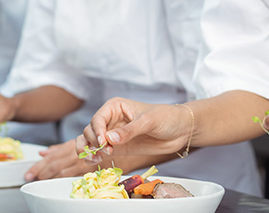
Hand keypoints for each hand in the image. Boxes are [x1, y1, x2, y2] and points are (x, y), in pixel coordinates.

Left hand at [25, 140, 96, 181]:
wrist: (115, 149)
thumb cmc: (96, 145)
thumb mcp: (77, 142)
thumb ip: (59, 149)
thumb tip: (42, 152)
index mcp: (71, 144)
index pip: (51, 156)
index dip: (38, 166)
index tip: (28, 174)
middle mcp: (76, 152)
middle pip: (54, 165)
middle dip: (41, 173)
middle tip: (31, 179)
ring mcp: (83, 162)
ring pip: (62, 173)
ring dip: (50, 178)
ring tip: (40, 182)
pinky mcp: (90, 170)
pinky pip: (73, 177)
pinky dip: (62, 181)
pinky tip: (56, 183)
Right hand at [77, 97, 191, 164]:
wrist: (180, 130)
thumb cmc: (166, 118)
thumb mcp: (148, 121)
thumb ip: (129, 130)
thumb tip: (110, 139)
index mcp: (115, 106)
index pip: (98, 118)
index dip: (97, 131)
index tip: (104, 142)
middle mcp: (111, 119)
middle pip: (90, 130)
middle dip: (93, 142)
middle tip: (106, 151)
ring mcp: (112, 134)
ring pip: (89, 141)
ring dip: (88, 150)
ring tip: (96, 158)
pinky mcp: (116, 148)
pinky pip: (98, 151)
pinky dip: (92, 157)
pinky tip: (97, 161)